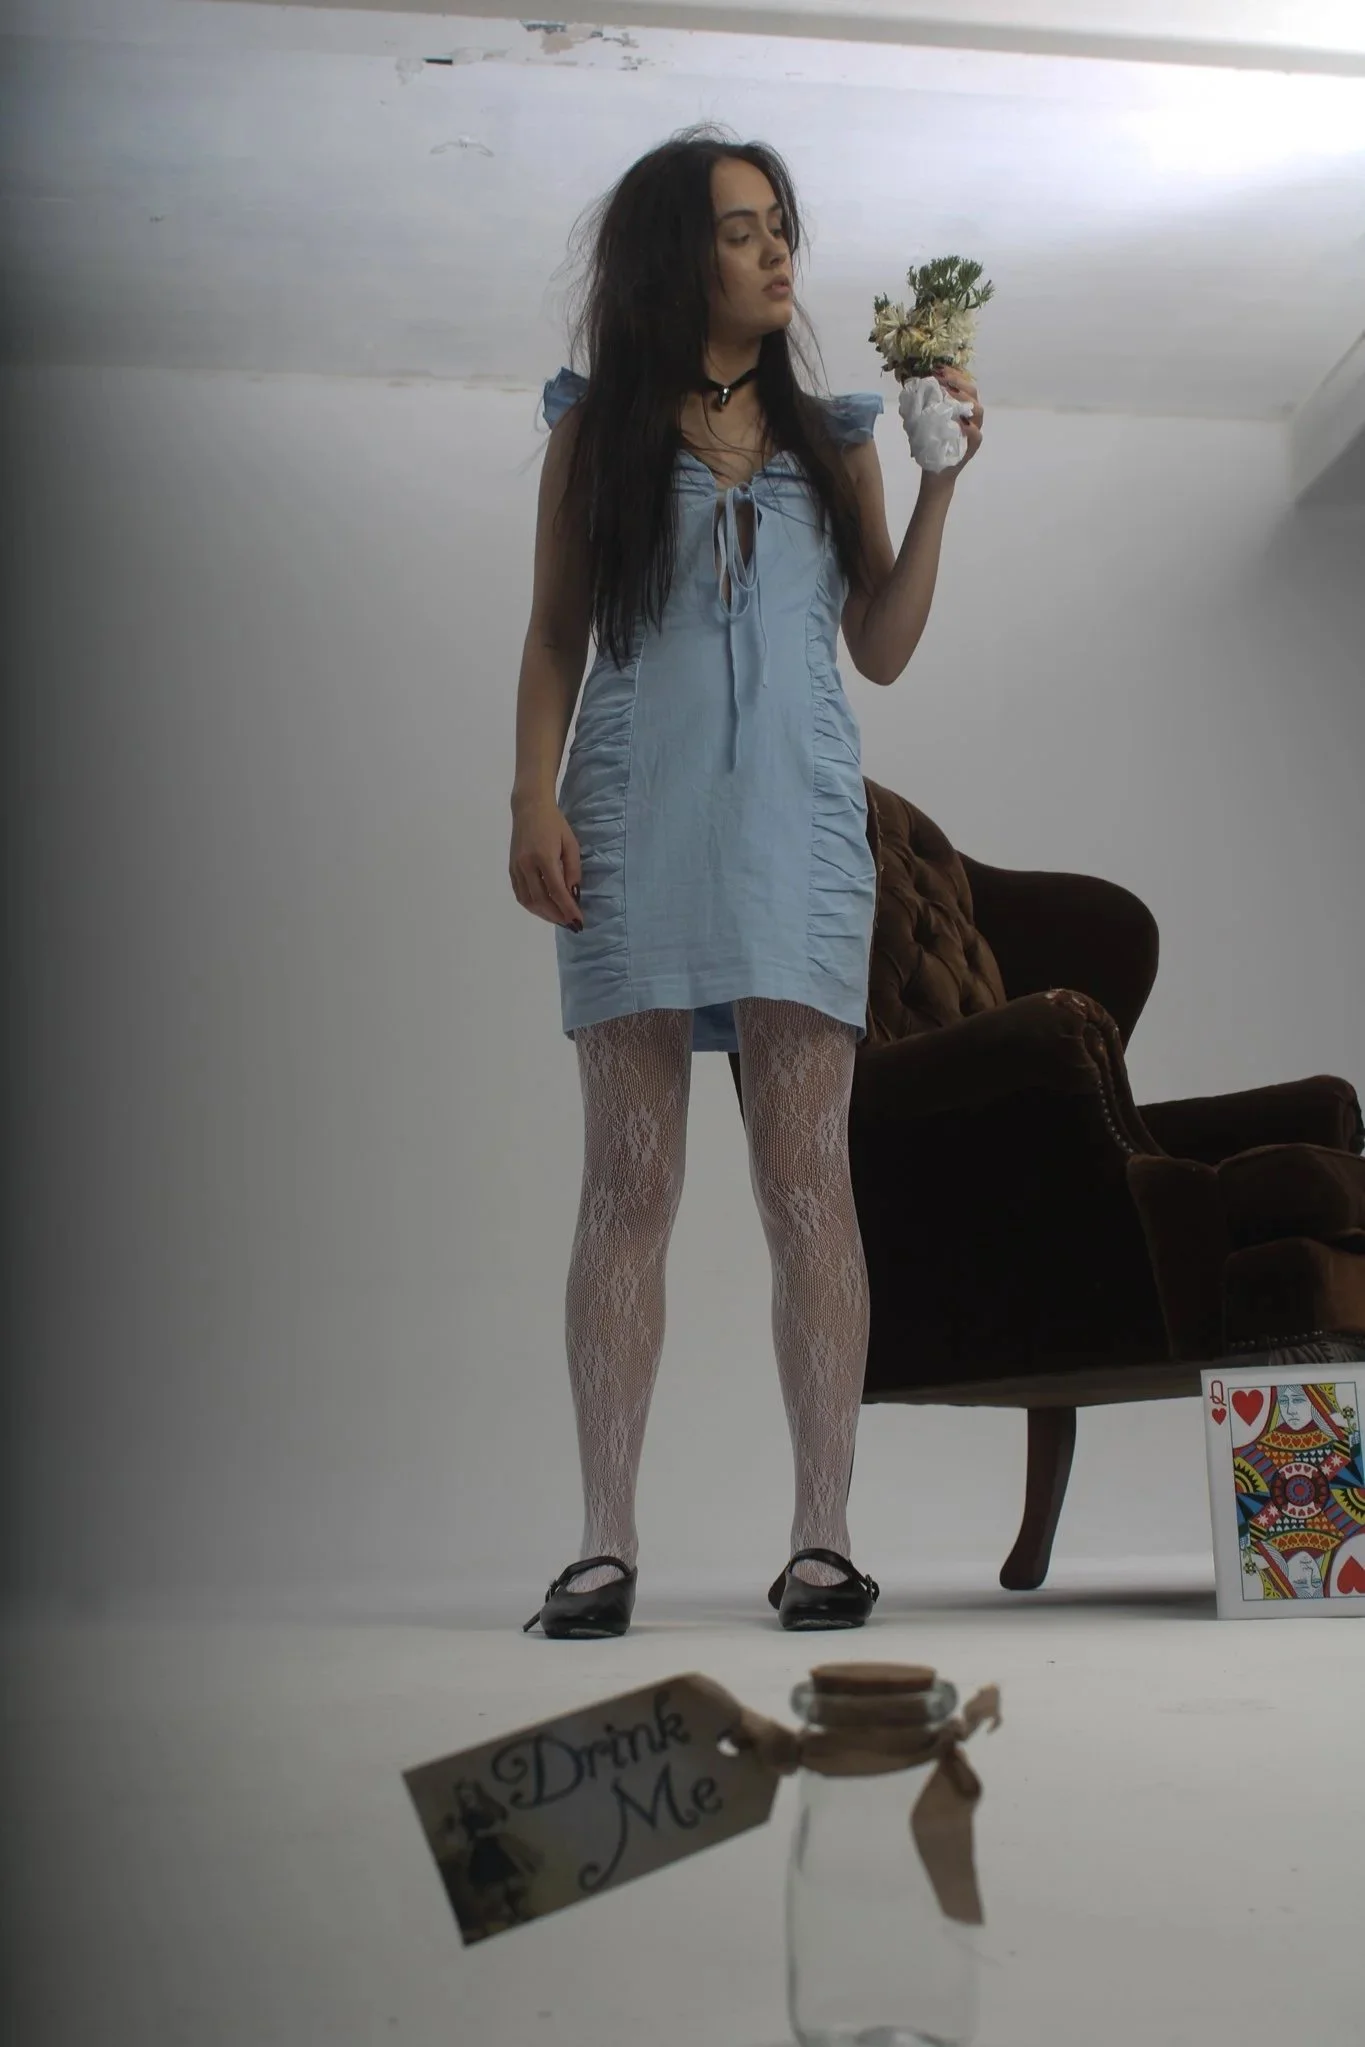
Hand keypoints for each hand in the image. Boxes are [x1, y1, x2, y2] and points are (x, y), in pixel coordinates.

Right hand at [509, 795, 582, 929]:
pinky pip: (520, 894)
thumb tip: (574, 895)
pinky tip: (544, 908)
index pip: (557, 890)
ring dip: (544, 914)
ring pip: (528, 901)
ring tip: (559, 919)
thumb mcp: (571, 844)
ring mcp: (516, 867)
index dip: (568, 909)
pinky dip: (532, 906)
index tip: (578, 921)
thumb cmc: (555, 823)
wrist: (529, 807)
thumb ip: (573, 870)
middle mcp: (526, 864)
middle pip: (541, 900)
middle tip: (571, 923)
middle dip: (557, 915)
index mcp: (543, 856)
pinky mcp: (511, 869)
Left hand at [932, 364, 983, 467]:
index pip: (962, 383)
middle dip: (958, 381)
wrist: (934, 473)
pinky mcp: (973, 446)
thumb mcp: (922, 421)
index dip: (953, 373)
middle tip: (942, 378)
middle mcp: (970, 416)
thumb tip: (911, 383)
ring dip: (964, 399)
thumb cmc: (930, 445)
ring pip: (978, 410)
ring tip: (949, 394)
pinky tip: (958, 422)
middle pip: (973, 392)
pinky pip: (976, 434)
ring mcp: (974, 430)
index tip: (938, 367)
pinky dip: (969, 427)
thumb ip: (922, 403)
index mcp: (960, 407)